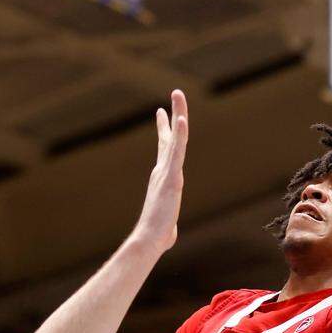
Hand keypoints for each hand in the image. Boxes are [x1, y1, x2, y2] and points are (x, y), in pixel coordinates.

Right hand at [133, 89, 187, 253]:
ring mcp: (167, 172)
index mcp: (162, 178)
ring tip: (178, 95)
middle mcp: (163, 170)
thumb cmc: (156, 237)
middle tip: (176, 93)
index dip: (166, 131)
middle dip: (174, 114)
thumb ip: (168, 226)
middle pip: (170, 137)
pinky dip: (180, 135)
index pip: (166, 149)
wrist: (149, 239)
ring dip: (178, 115)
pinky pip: (177, 152)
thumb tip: (167, 238)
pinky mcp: (172, 178)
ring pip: (175, 139)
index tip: (164, 114)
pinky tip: (182, 119)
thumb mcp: (166, 227)